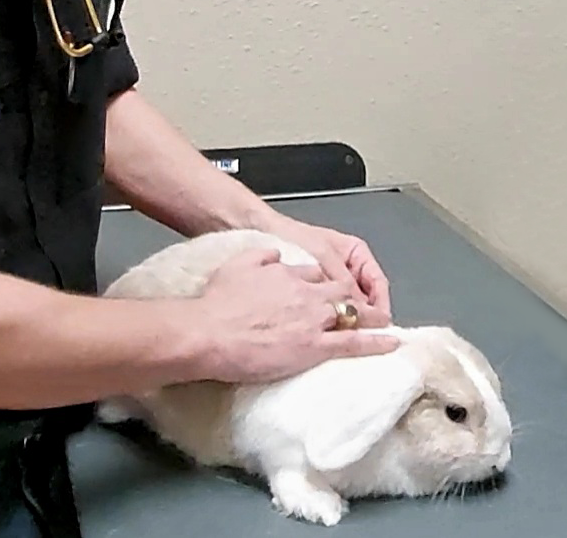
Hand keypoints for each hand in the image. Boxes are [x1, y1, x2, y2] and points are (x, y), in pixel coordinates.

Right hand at [194, 247, 399, 383]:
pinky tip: (391, 342)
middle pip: (339, 290)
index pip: (313, 272)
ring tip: (386, 321)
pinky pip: (352, 343)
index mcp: (287, 272)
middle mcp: (305, 292)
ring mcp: (312, 320)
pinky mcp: (314, 347)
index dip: (322, 280)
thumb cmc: (218, 301)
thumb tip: (276, 255)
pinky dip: (375, 342)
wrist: (210, 330)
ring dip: (371, 316)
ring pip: (351, 314)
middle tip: (365, 306)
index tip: (324, 288)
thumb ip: (261, 257)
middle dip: (355, 296)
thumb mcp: (237, 264)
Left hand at [263, 214, 392, 319]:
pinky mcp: (316, 288)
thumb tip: (359, 305)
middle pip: (366, 296)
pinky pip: (330, 304)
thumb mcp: (322, 253)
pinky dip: (329, 314)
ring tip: (341, 331)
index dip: (380, 304)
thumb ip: (343, 278)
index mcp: (356, 252)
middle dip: (364, 314)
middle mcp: (347, 266)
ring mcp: (332, 278)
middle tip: (362, 333)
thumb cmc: (292, 235)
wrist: (262, 230)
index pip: (378, 283)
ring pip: (348, 303)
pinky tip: (322, 325)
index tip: (379, 323)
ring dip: (346, 315)